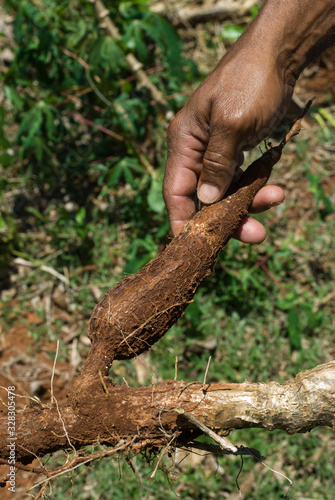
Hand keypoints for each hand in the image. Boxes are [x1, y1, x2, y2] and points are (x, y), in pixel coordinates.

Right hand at [163, 41, 293, 238]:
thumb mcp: (232, 124)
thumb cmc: (249, 82)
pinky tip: (274, 189)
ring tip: (276, 199)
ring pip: (225, 192)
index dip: (183, 221)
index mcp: (183, 143)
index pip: (175, 192)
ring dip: (248, 202)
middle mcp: (195, 151)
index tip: (195, 247)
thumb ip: (216, 164)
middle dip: (227, 218)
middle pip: (203, 198)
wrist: (277, 55)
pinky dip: (255, 187)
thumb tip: (206, 201)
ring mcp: (215, 152)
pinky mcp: (234, 151)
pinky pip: (240, 179)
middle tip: (255, 234)